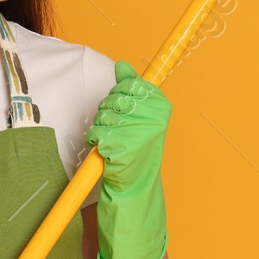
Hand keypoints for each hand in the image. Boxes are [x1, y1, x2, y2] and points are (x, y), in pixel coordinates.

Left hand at [84, 60, 170, 258]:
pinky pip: (98, 134)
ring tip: (114, 146)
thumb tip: (122, 65)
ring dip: (101, 130)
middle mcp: (154, 118)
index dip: (121, 98)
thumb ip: (131, 91)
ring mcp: (139, 133)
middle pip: (114, 98)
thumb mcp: (137, 120)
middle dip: (108, 114)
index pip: (130, 84)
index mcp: (161, 107)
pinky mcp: (124, 147)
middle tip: (118, 134)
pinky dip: (97, 145)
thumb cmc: (135, 155)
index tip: (126, 115)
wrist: (136, 192)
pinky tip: (108, 156)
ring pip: (103, 115)